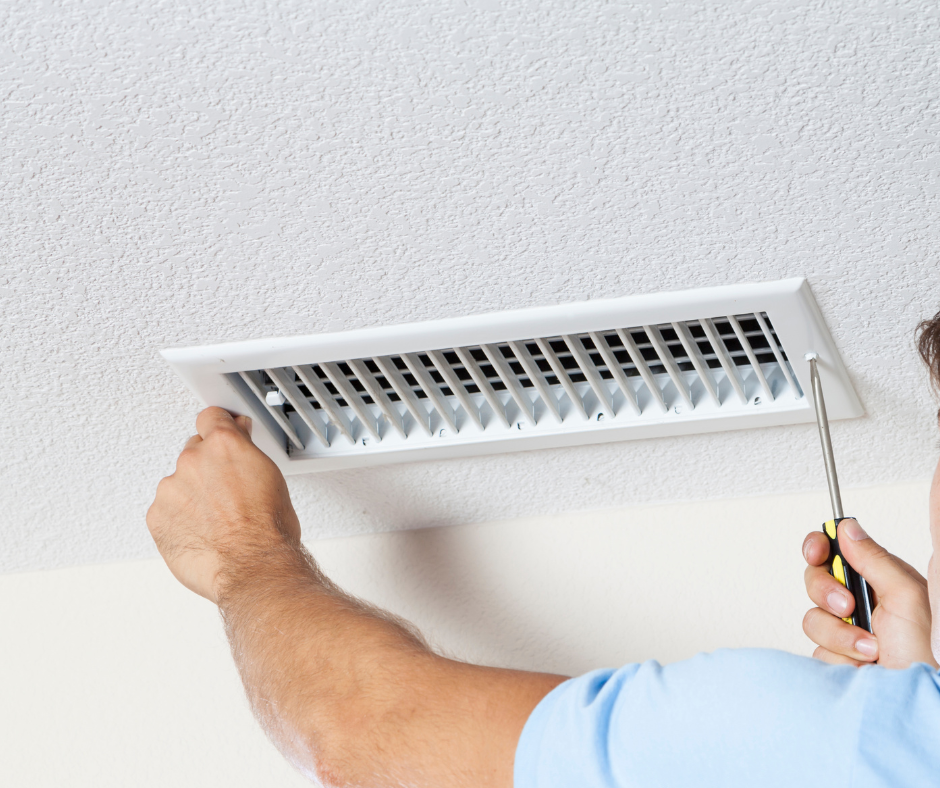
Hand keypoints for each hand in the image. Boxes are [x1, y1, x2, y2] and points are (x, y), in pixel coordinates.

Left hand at [147, 407, 301, 603]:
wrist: (252, 567)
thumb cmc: (268, 530)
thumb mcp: (271, 478)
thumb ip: (248, 455)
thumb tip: (243, 445)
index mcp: (224, 445)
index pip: (211, 417)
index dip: (218, 426)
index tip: (220, 430)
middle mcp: (193, 460)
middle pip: (194, 452)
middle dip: (208, 468)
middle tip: (226, 492)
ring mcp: (171, 488)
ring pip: (178, 485)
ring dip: (192, 496)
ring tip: (216, 521)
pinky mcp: (156, 517)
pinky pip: (165, 511)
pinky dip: (178, 520)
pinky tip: (201, 533)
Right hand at [802, 519, 936, 668]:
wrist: (913, 697)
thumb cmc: (925, 653)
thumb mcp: (906, 597)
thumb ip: (874, 559)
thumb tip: (848, 528)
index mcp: (878, 580)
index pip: (835, 551)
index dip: (818, 548)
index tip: (816, 552)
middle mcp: (860, 602)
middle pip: (815, 580)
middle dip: (827, 594)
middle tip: (848, 606)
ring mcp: (845, 630)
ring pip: (813, 618)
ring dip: (840, 634)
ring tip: (871, 648)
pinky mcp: (836, 655)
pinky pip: (817, 647)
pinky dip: (841, 656)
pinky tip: (863, 663)